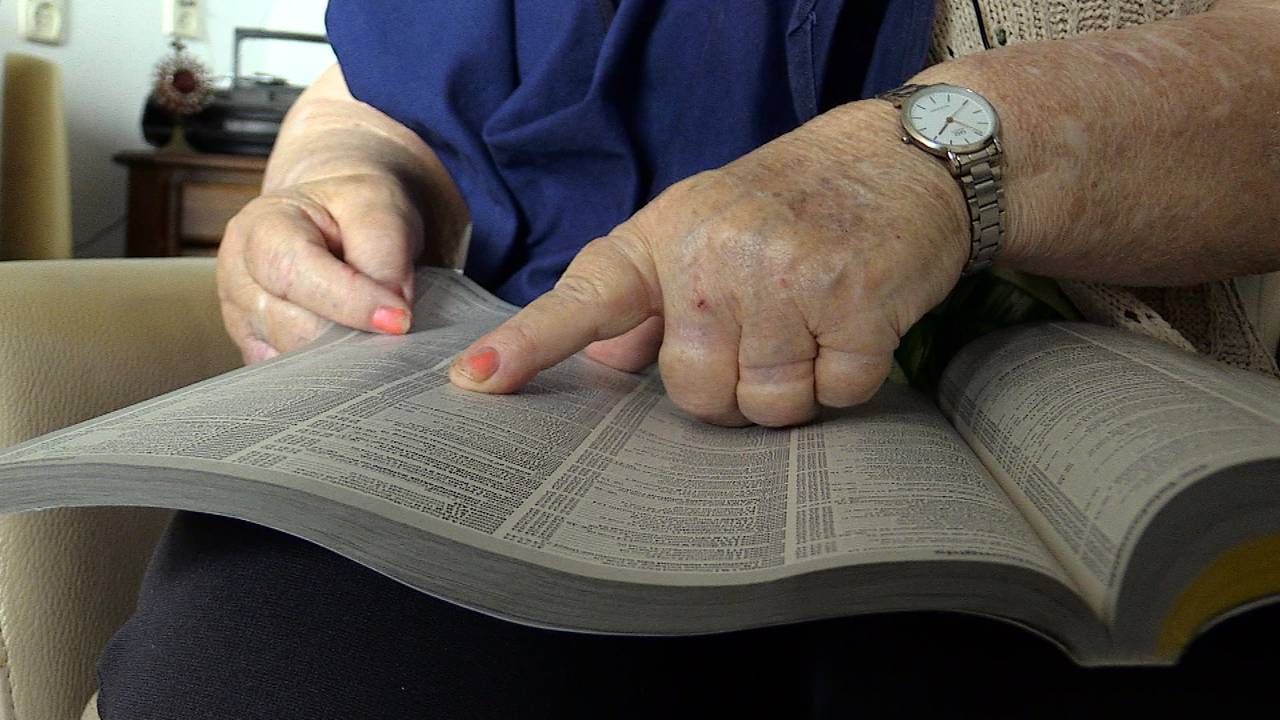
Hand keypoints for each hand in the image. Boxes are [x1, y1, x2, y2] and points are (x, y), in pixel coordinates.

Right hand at [217, 171, 422, 363]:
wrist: (337, 218)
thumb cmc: (354, 210)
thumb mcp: (378, 208)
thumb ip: (384, 254)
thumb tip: (391, 314)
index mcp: (261, 227)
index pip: (294, 272)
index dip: (350, 301)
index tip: (400, 320)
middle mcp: (238, 276)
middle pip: (292, 327)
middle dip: (352, 337)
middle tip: (399, 335)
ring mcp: (242, 320)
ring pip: (291, 362)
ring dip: (343, 360)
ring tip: (379, 339)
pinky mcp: (256, 351)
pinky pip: (288, 382)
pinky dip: (327, 377)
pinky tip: (355, 358)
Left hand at [449, 102, 969, 426]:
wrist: (904, 155)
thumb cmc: (793, 200)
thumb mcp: (705, 223)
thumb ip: (651, 294)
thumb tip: (610, 359)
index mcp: (667, 236)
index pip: (585, 299)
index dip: (526, 345)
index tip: (473, 382)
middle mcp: (715, 254)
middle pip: (695, 393)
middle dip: (731, 387)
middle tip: (764, 335)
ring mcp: (786, 277)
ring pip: (765, 405)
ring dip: (791, 388)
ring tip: (809, 327)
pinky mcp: (855, 303)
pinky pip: (832, 395)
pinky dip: (845, 380)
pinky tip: (851, 326)